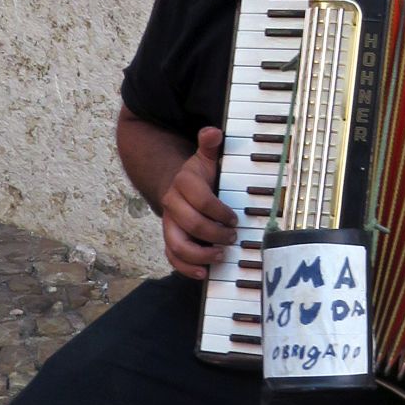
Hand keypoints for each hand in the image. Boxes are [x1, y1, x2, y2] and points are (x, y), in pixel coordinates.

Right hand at [158, 127, 237, 278]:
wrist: (174, 187)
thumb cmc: (197, 177)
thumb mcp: (204, 159)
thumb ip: (209, 146)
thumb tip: (214, 131)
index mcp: (183, 184)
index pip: (202, 200)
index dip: (221, 212)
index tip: (235, 218)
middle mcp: (172, 205)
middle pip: (192, 224)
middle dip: (216, 233)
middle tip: (233, 237)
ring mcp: (169, 224)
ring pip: (179, 245)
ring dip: (202, 254)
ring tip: (221, 255)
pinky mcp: (169, 240)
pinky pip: (172, 258)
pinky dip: (186, 268)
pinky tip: (203, 274)